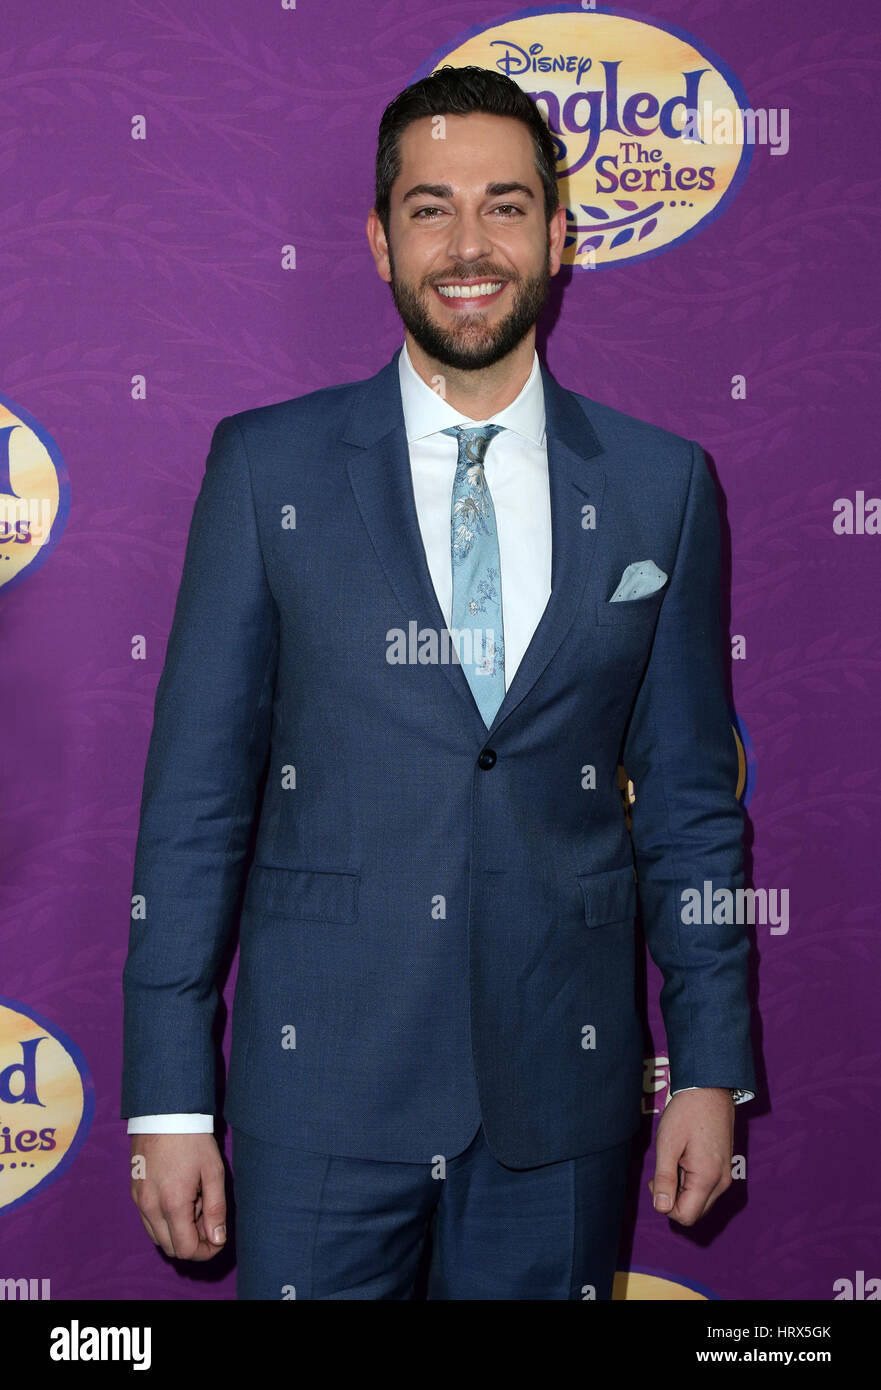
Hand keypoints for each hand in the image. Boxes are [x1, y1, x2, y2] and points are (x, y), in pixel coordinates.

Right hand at [130, 1133, 226, 1259]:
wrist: (164, 1113)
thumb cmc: (192, 1140)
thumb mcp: (213, 1172)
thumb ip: (216, 1209)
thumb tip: (217, 1240)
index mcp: (172, 1204)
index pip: (185, 1250)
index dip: (205, 1251)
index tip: (218, 1238)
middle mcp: (150, 1208)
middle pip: (171, 1248)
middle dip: (192, 1242)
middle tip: (208, 1218)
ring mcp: (139, 1201)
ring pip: (158, 1236)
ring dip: (178, 1232)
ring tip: (194, 1204)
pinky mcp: (134, 1193)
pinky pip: (148, 1221)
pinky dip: (164, 1220)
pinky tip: (179, 1197)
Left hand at [649, 1088, 733, 1225]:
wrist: (710, 1089)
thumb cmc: (686, 1113)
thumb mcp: (668, 1145)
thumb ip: (665, 1179)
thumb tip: (661, 1208)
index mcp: (708, 1178)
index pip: (686, 1217)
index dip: (665, 1206)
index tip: (656, 1180)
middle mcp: (722, 1182)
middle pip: (694, 1212)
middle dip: (673, 1199)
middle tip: (663, 1170)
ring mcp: (726, 1175)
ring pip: (700, 1201)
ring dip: (682, 1190)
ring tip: (674, 1160)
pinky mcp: (725, 1168)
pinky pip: (706, 1188)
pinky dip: (691, 1182)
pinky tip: (684, 1158)